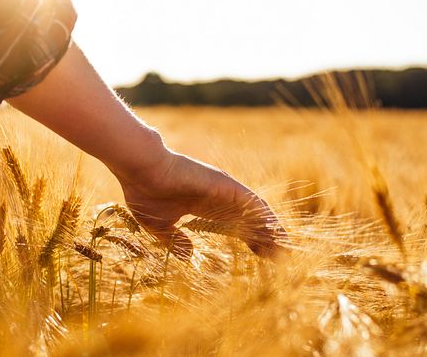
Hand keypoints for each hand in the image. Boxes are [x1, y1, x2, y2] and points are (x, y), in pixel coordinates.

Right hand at [114, 150, 286, 259]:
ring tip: (285, 247)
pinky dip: (264, 216)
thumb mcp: (159, 225)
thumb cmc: (145, 192)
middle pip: (249, 220)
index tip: (262, 256)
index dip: (250, 240)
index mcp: (204, 207)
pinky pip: (250, 201)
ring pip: (254, 211)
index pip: (235, 226)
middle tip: (281, 258)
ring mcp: (222, 190)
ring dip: (270, 229)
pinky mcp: (224, 184)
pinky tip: (275, 231)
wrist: (141, 169)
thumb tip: (190, 256)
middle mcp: (218, 198)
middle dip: (265, 238)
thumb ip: (175, 241)